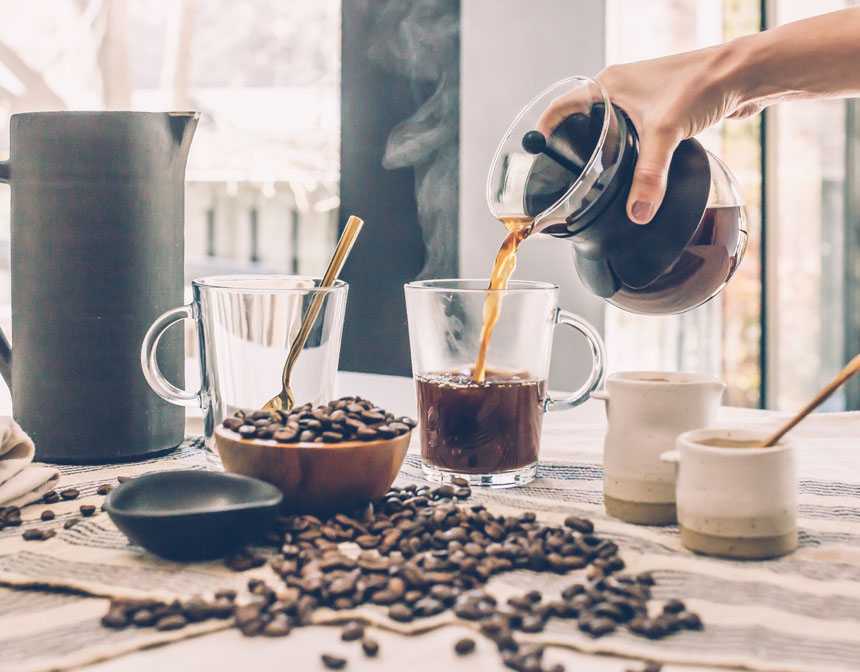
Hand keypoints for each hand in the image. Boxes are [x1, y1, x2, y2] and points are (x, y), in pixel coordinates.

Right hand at [538, 44, 752, 223]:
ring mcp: (642, 98)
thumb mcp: (666, 134)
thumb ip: (649, 178)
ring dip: (602, 149)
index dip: (545, 130)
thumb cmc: (701, 84)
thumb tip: (637, 214)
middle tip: (566, 175)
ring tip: (594, 178)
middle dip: (572, 146)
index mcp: (608, 85)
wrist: (744, 73)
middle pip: (582, 119)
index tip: (535, 155)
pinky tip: (632, 169)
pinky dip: (628, 150)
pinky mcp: (663, 109)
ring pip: (609, 127)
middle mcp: (621, 89)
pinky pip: (634, 132)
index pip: (562, 107)